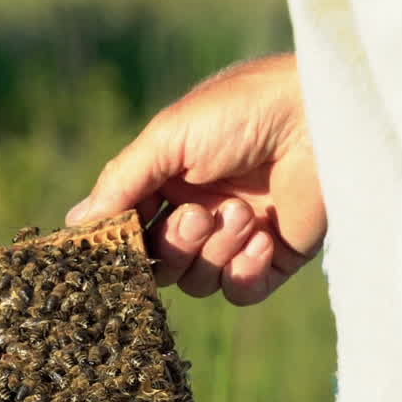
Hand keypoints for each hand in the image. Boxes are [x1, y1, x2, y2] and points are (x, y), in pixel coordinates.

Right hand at [65, 53, 324, 304]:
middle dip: (174, 245)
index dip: (123, 242)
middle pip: (160, 264)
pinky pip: (240, 293)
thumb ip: (121, 182)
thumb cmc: (245, 109)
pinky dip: (245, 272)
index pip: (130, 230)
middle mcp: (199, 211)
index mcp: (169, 180)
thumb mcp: (170, 136)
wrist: (325, 112)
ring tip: (245, 212)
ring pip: (198, 281)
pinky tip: (263, 238)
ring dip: (216, 251)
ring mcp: (237, 238)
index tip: (118, 245)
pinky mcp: (276, 258)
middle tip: (199, 215)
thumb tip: (76, 224)